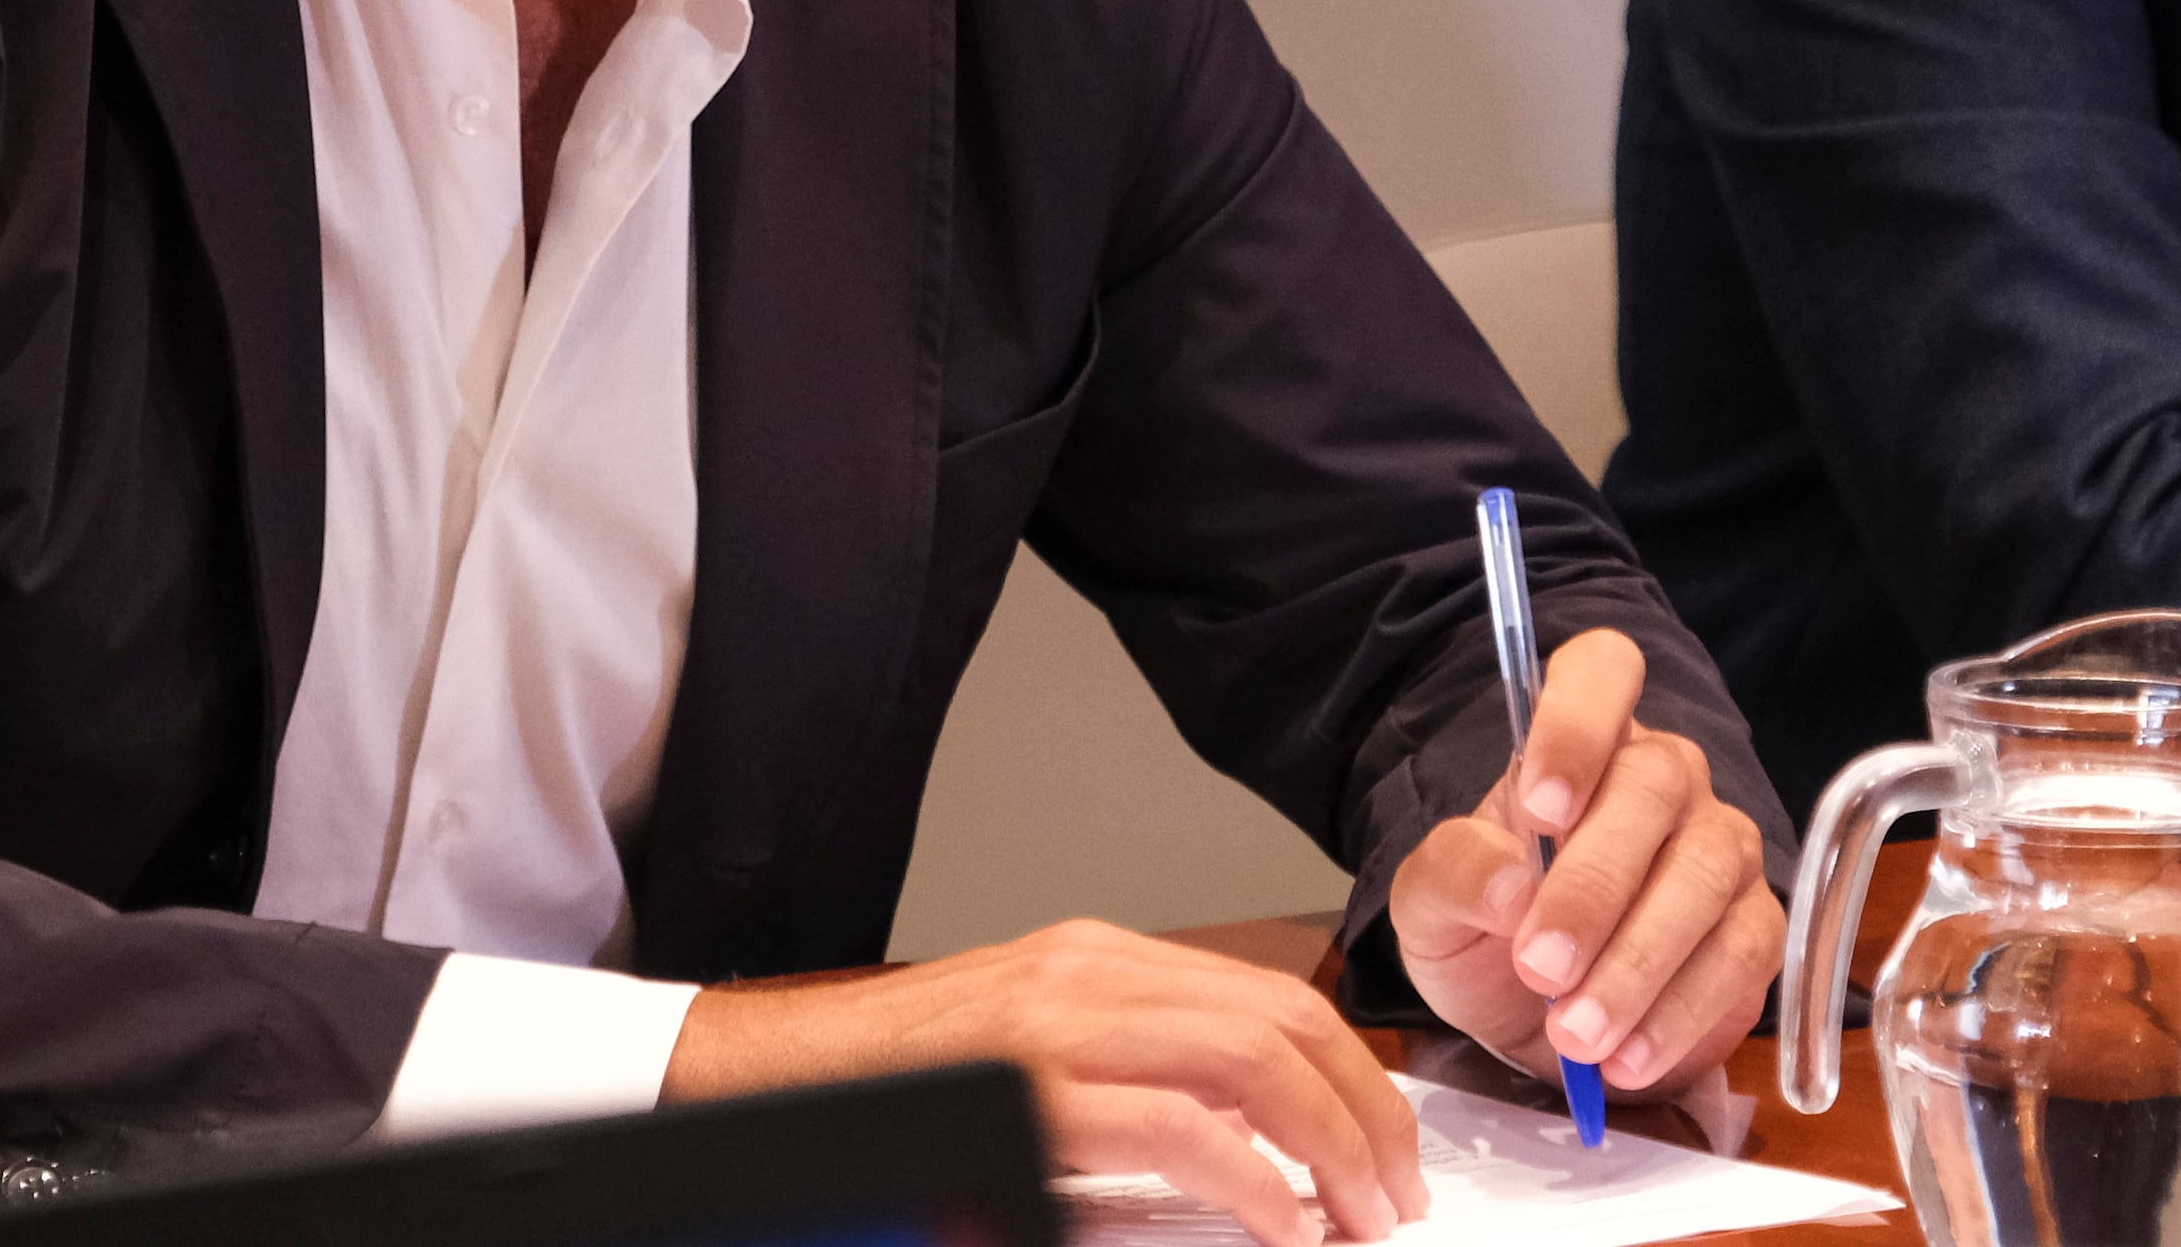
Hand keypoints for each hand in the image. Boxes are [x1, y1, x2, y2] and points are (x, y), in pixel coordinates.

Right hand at [666, 918, 1420, 1246]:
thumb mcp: (1031, 1054)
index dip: (1353, 1074)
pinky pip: (1185, 1132)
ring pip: (1256, 1061)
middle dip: (1368, 1113)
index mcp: (1098, 960)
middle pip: (1285, 1020)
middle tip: (1397, 1195)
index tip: (1387, 1144)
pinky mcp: (1037, 1096)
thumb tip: (1254, 1142)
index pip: (1271, 995)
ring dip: (1333, 1149)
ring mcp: (1062, 1027)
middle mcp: (1091, 973)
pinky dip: (1257, 1188)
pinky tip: (1284, 1231)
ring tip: (1361, 1220)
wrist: (783, 1086)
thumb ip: (1133, 1072)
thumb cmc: (898, 1087)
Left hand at [1389, 629, 1777, 1098]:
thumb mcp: (1431, 904)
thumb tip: (1515, 880)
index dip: (1577, 724)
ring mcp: (1720, 846)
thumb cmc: (1483, 933)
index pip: (1602, 670)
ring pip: (1705, 873)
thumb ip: (1455, 871)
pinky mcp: (1755, 927)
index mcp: (1578, 742)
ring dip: (1638, 960)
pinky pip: (1741, 954)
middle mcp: (1662, 776)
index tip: (1538, 808)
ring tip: (1575, 1033)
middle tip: (1540, 966)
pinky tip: (1626, 1056)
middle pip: (1655, 784)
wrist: (1529, 1022)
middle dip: (1594, 883)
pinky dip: (1680, 1011)